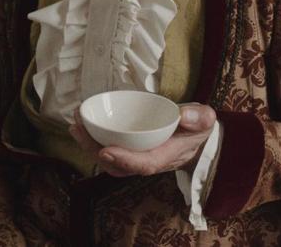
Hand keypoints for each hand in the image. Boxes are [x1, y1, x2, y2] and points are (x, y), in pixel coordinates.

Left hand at [69, 103, 217, 176]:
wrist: (197, 140)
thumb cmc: (198, 129)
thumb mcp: (205, 120)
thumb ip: (199, 117)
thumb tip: (184, 114)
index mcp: (166, 156)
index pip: (143, 164)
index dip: (124, 160)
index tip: (106, 150)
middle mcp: (148, 161)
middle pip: (119, 166)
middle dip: (96, 151)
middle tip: (79, 130)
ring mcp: (137, 158)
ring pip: (110, 162)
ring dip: (90, 146)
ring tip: (75, 126)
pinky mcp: (131, 151)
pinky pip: (110, 152)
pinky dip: (94, 142)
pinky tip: (82, 127)